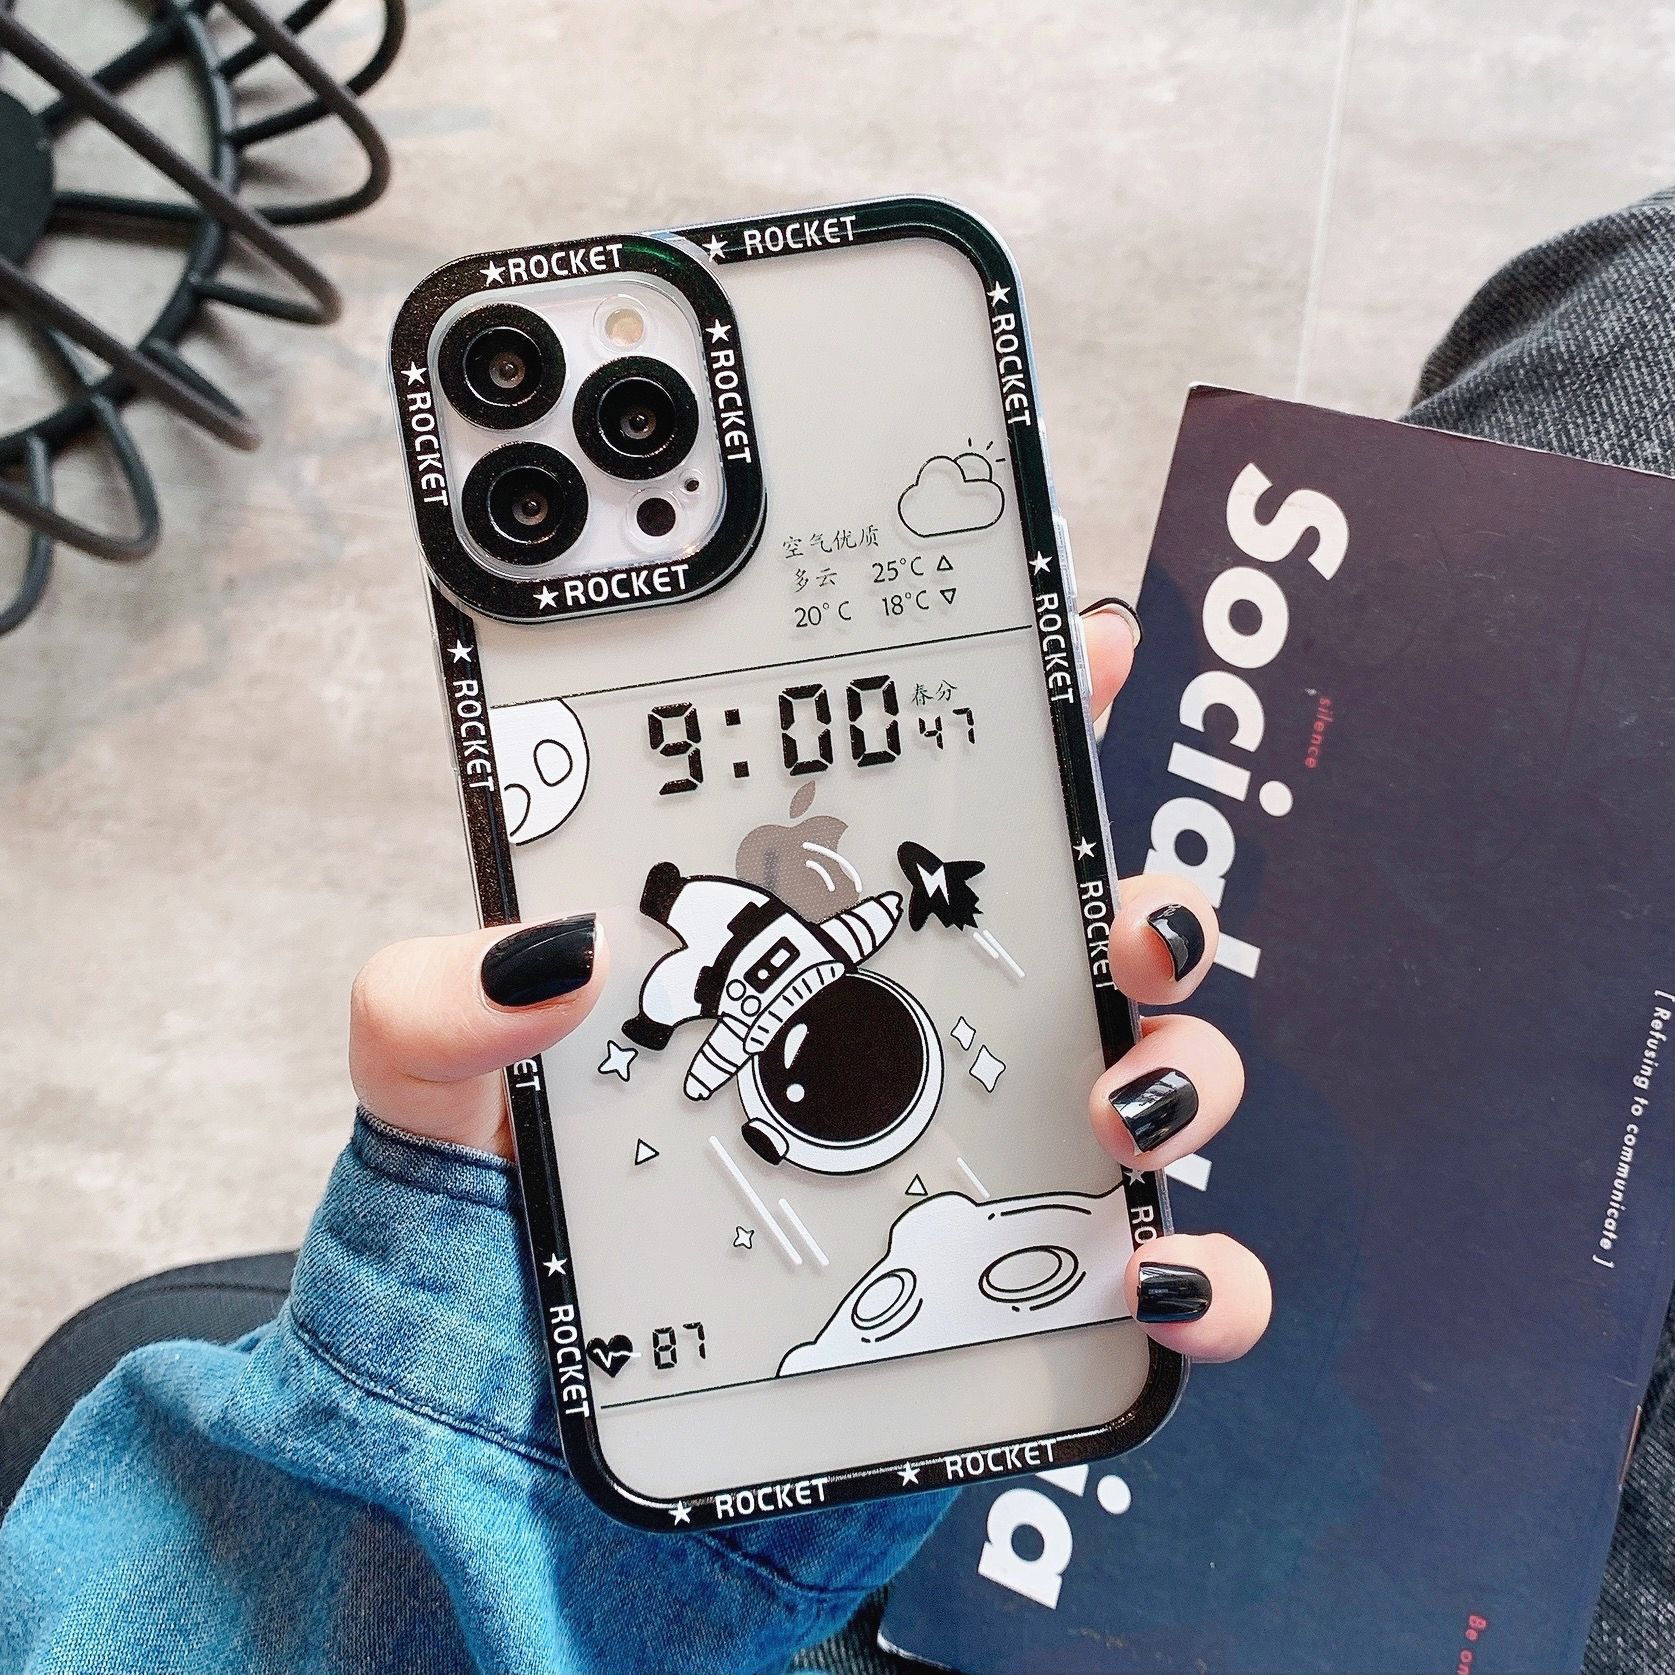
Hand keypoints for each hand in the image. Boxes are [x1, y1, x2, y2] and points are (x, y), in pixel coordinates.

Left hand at [348, 600, 1269, 1364]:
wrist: (521, 1414)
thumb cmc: (502, 1221)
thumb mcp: (436, 1084)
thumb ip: (433, 1003)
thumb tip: (548, 952)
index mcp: (805, 954)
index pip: (940, 812)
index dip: (1037, 714)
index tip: (1096, 648)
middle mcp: (918, 1041)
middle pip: (1092, 932)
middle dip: (1151, 905)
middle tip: (1126, 928)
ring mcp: (983, 1161)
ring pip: (1161, 1076)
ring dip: (1187, 1070)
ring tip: (1117, 1108)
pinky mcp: (1014, 1297)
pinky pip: (1163, 1277)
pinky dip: (1210, 1276)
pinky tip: (1160, 1283)